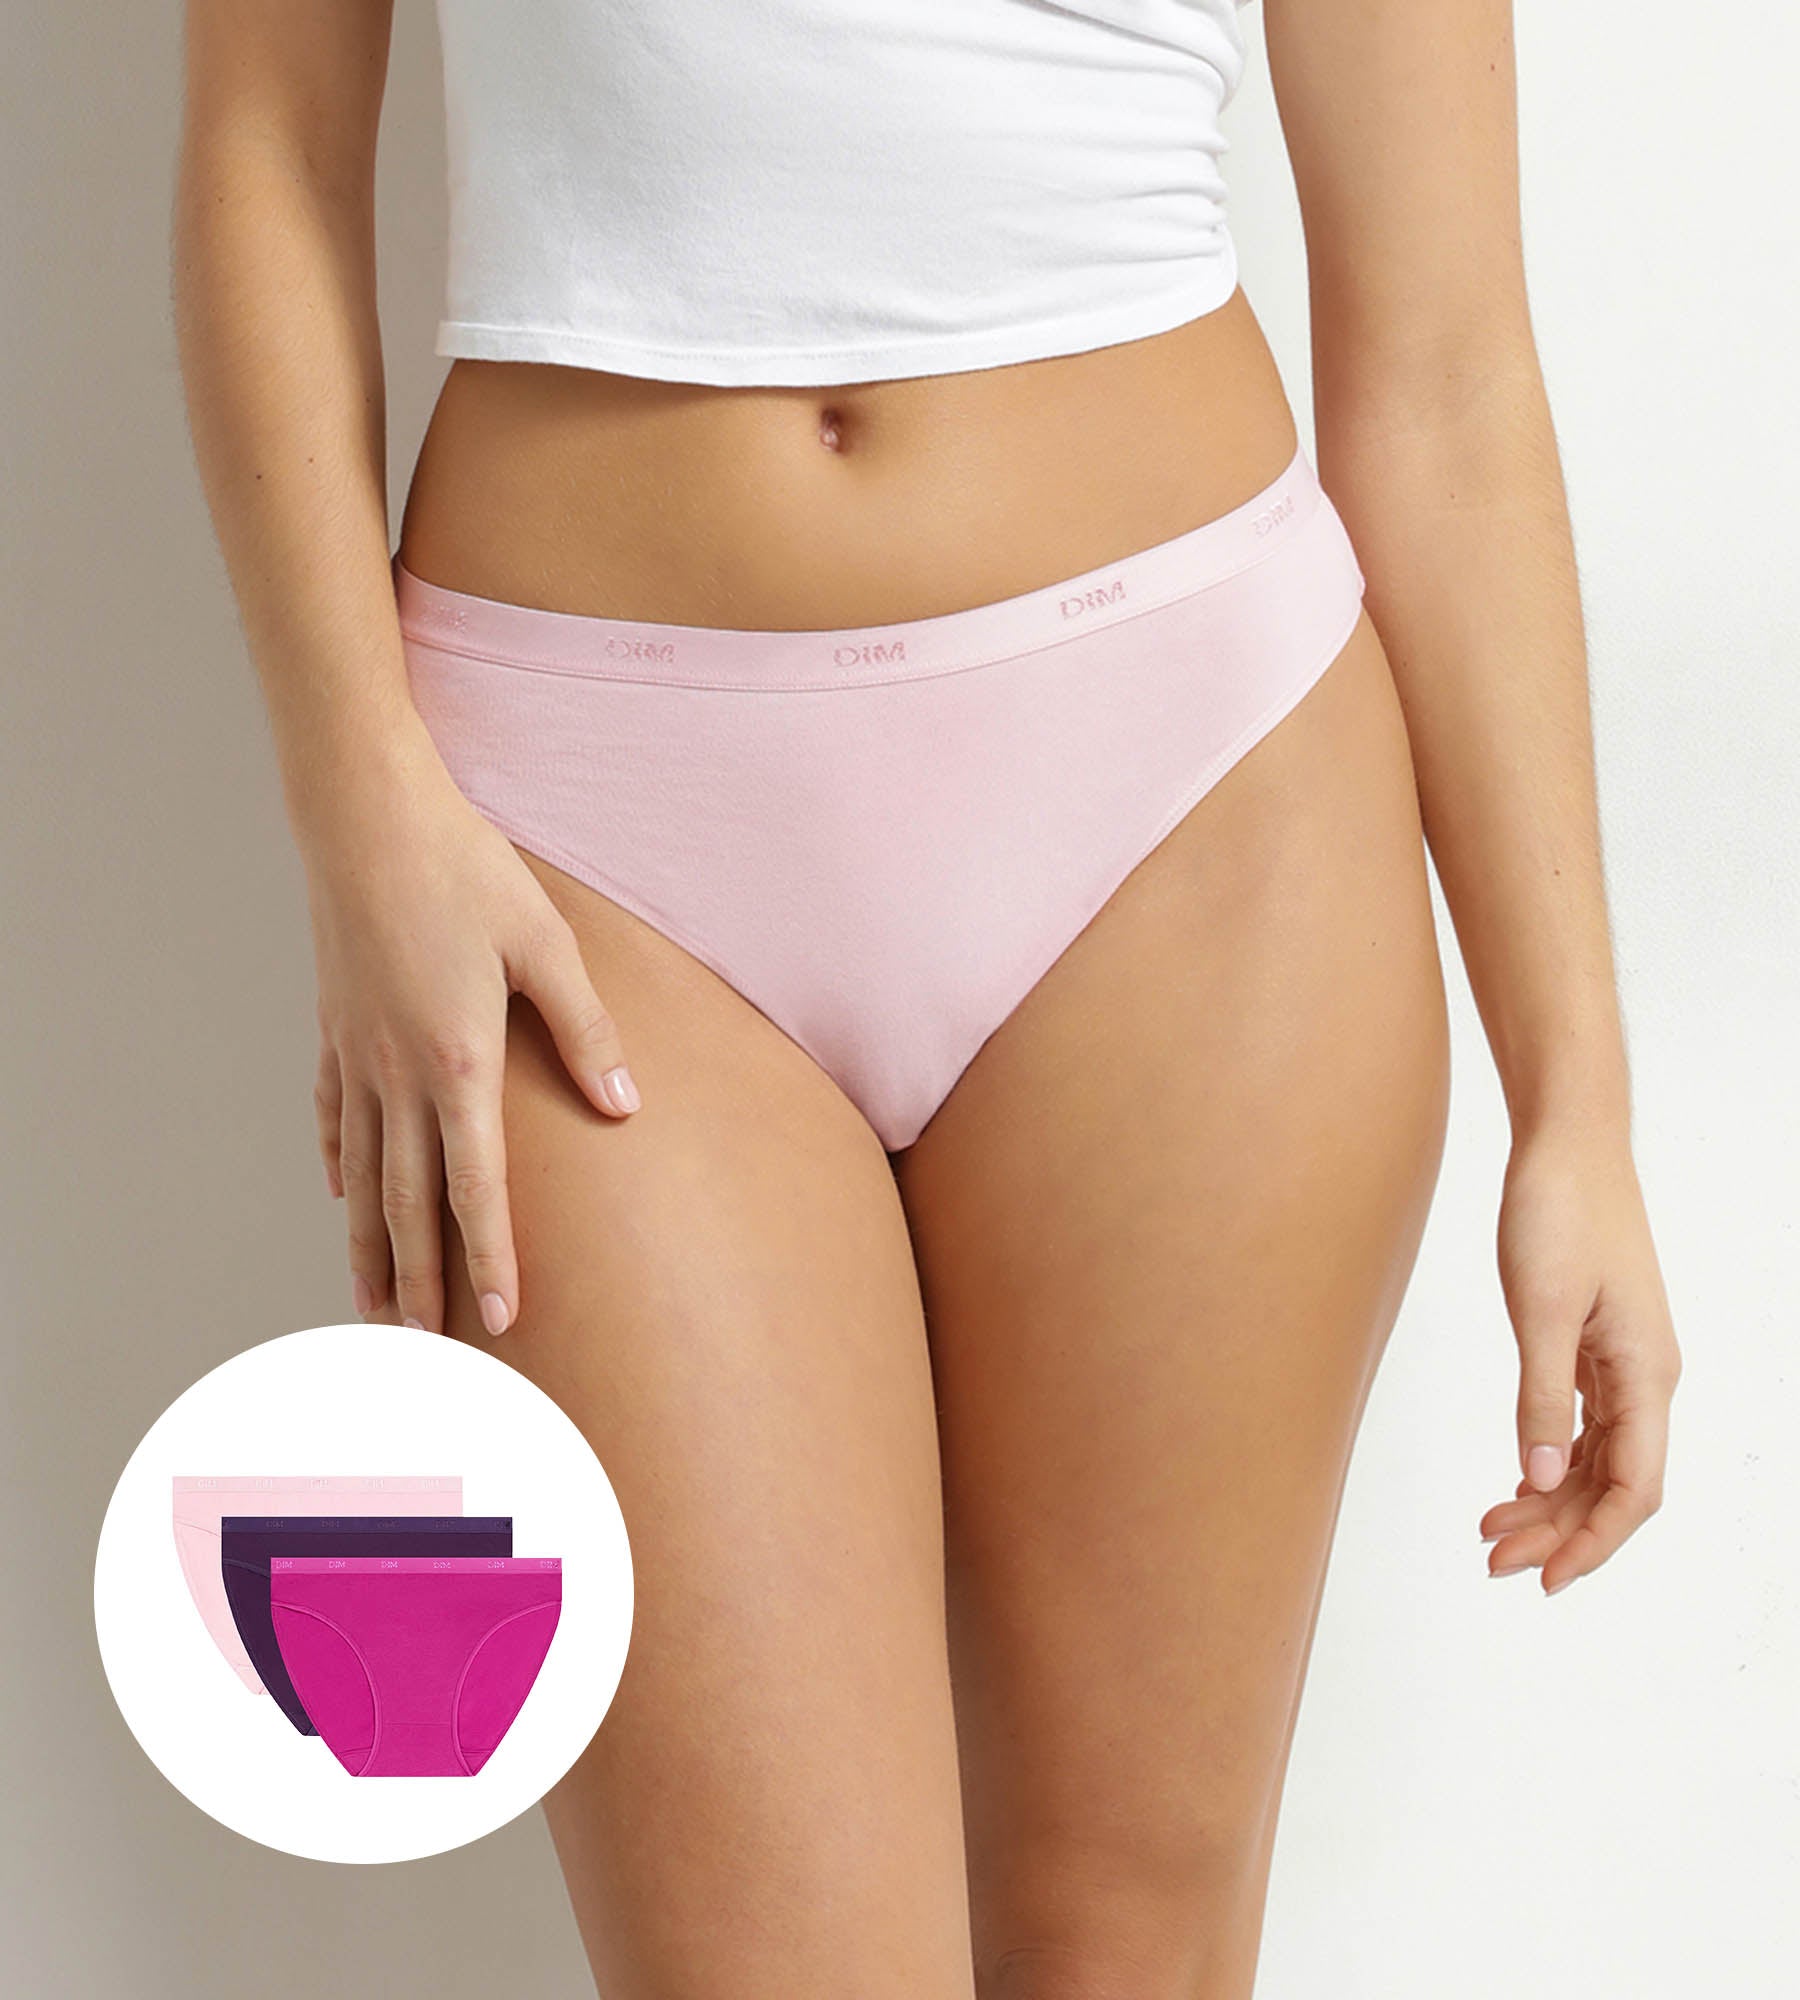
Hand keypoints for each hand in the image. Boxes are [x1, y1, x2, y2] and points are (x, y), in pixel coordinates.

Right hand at [306, 750, 639, 1336]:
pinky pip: (334, 1116)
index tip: (501, 1324)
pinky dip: (340, 1165)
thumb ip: (586, 1029)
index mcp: (459, 1063)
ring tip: (373, 1308)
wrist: (367, 817)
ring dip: (370, 1247)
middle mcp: (399, 1076)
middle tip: (427, 1356)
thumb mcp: (547, 946)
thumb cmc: (467, 872)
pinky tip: (343, 1194)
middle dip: (421, 1285)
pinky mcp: (335, 1028)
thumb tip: (624, 1104)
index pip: (477, 1188)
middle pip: (409, 1205)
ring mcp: (358, 1056)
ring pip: (362, 1176)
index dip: (490, 1261)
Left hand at [1480, 1120, 1680, 1593]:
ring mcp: (1623, 1362)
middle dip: (1560, 1531)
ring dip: (1551, 1500)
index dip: (1593, 1542)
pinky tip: (1519, 1481)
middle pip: (1615, 1483)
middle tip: (1493, 1561)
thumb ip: (1542, 1394)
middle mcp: (1646, 1377)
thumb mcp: (1541, 1307)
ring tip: (1492, 1530)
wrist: (1568, 1144)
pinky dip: (1552, 1458)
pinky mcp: (1598, 1343)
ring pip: (1598, 1457)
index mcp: (1646, 1374)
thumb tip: (1544, 1476)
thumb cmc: (1560, 1212)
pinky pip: (1586, 1424)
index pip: (1635, 1488)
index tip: (1544, 1579)